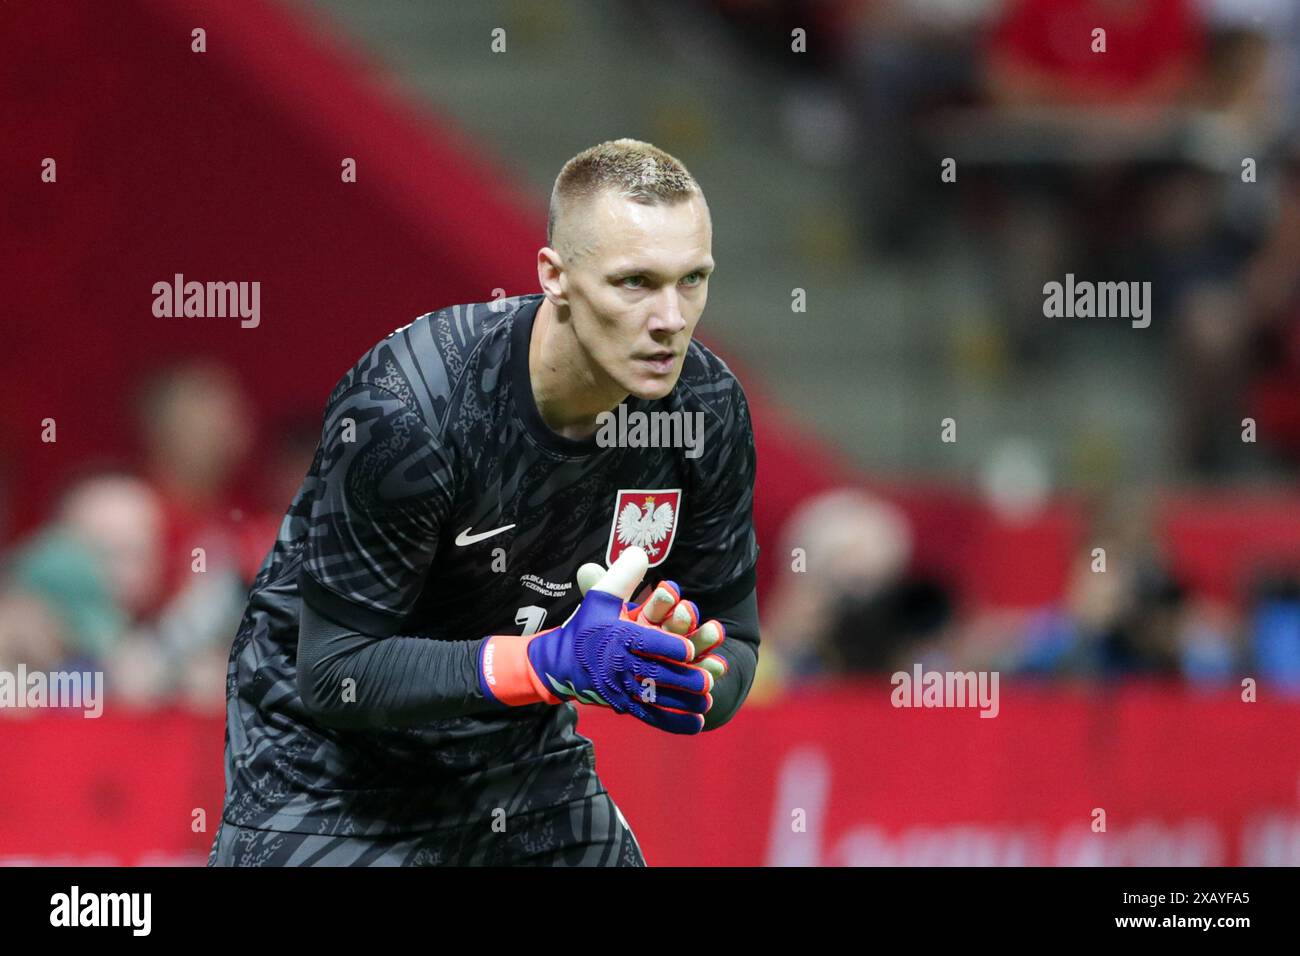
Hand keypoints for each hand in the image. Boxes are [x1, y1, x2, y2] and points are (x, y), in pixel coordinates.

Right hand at [478, 547, 712, 733]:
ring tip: (706, 702)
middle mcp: (620, 666)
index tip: (690, 649)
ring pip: (657, 699)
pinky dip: (674, 722)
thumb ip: (623, 576)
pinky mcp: (624, 706)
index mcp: (618, 637)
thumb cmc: (586, 627)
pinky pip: (652, 717)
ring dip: (684, 703)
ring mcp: (622, 689)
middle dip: (683, 679)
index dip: (670, 647)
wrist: (559, 665)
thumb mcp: (600, 597)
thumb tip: (641, 552)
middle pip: (657, 675)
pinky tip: (697, 723)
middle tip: (706, 680)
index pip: (647, 644)